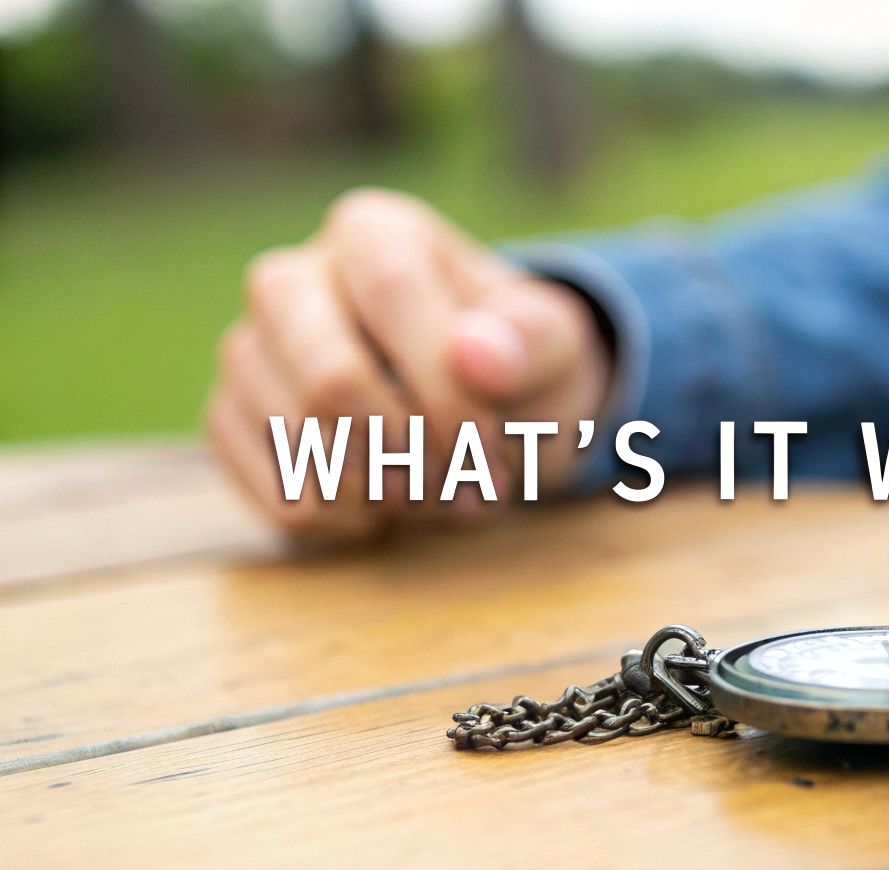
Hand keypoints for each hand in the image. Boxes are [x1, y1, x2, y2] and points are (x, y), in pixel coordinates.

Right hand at [205, 188, 608, 538]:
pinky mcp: (232, 419)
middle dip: (414, 452)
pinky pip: (275, 488)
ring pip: (296, 439)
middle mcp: (292, 277)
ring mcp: (250, 349)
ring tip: (446, 496)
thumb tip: (476, 357)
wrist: (488, 406)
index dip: (448, 383)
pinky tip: (390, 507)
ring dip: (389, 495)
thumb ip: (531, 342)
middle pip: (329, 376)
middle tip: (472, 486)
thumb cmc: (521, 361)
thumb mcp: (555, 343)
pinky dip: (347, 518)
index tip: (496, 444)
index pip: (391, 292)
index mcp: (374, 232)